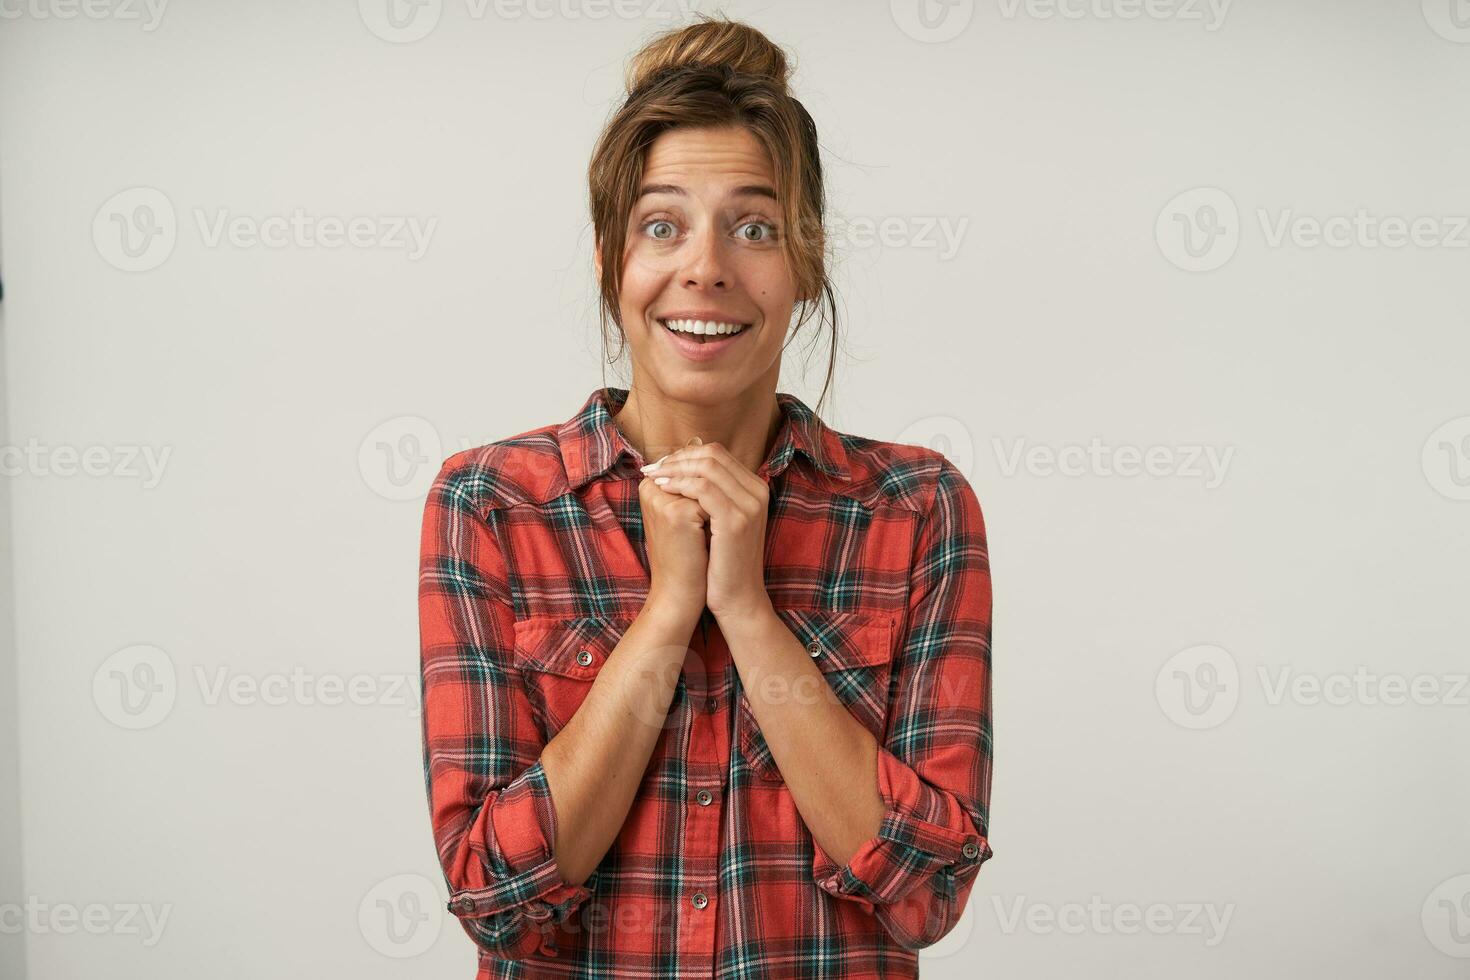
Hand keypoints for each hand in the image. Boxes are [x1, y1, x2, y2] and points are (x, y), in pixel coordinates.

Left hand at [640, 442, 771, 620]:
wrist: (738, 598)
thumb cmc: (722, 562)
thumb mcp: (719, 521)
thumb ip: (710, 493)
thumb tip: (679, 466)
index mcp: (754, 488)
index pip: (717, 453)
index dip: (686, 454)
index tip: (662, 464)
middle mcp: (757, 491)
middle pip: (713, 454)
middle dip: (678, 457)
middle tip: (653, 467)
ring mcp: (750, 505)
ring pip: (707, 467)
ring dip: (675, 468)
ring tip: (654, 476)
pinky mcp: (736, 521)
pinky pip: (703, 489)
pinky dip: (679, 484)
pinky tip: (662, 489)